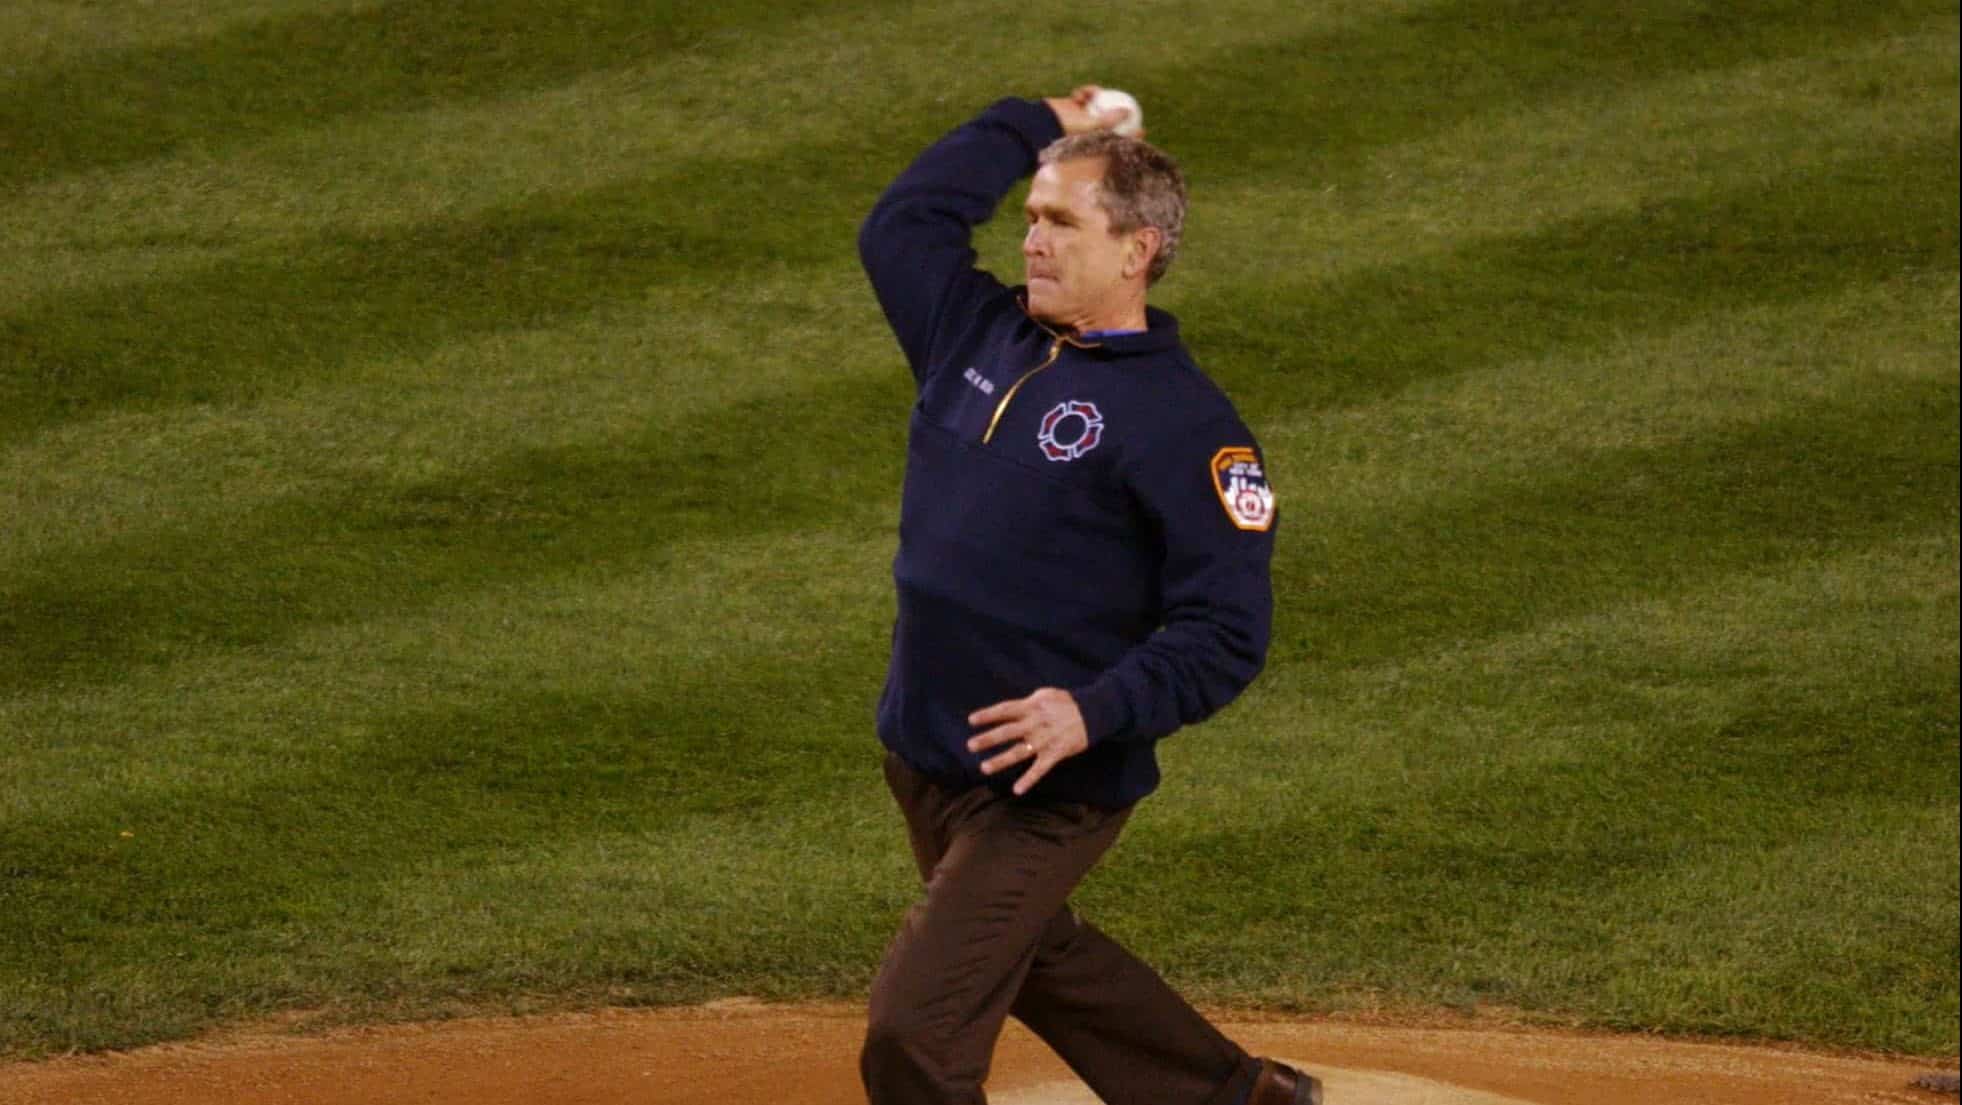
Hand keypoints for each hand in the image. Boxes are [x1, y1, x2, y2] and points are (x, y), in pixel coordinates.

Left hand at [967, 688, 1090, 795]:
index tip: (971, 721)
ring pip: (1019, 752)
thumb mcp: (1046, 694)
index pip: (1005, 710)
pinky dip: (1029, 779)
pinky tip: (1017, 790)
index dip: (987, 715)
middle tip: (970, 746)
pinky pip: (1040, 768)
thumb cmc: (1067, 702)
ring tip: (984, 768)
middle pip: (1007, 732)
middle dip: (988, 739)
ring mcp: (1045, 740)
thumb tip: (1010, 709)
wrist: (1094, 712)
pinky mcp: (1055, 753)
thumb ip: (1027, 702)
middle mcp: (1035, 723)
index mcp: (1031, 707)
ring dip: (1001, 760)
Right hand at [1043, 85, 1139, 137]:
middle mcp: (1090, 129)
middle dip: (1119, 112)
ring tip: (1093, 93)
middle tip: (1128, 103)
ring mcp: (1081, 116)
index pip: (1118, 139)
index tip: (1143, 129)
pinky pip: (1084, 95)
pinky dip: (1084, 92)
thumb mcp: (1092, 126)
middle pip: (1111, 119)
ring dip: (1097, 96)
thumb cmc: (1067, 130)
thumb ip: (1111, 120)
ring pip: (1097, 103)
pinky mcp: (1072, 105)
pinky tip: (1080, 93)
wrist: (1042, 123)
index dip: (1131, 135)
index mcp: (1095, 140)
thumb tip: (1129, 112)